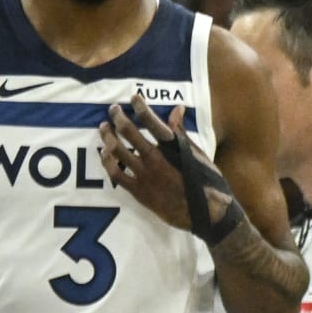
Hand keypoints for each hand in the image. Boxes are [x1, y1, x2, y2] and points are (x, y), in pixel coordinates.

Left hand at [100, 97, 194, 230]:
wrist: (208, 215)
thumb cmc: (207, 183)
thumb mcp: (198, 154)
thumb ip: (182, 133)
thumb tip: (177, 109)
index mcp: (173, 148)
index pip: (152, 121)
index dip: (140, 106)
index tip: (133, 98)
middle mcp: (156, 158)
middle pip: (129, 132)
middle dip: (118, 116)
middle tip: (113, 109)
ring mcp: (145, 175)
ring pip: (118, 150)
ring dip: (108, 135)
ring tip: (103, 127)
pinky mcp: (139, 192)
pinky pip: (116, 173)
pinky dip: (107, 161)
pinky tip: (104, 153)